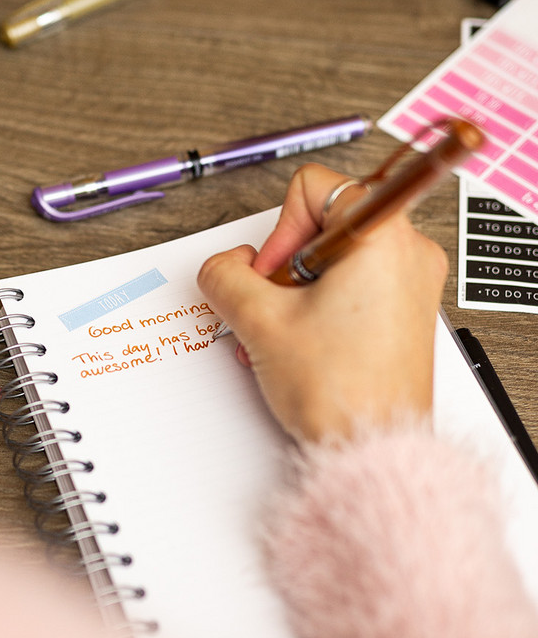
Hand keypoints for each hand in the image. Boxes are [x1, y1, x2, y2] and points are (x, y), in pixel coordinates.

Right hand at [197, 163, 447, 442]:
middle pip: (324, 225)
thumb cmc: (341, 392)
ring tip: (288, 336)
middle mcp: (408, 251)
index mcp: (382, 235)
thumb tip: (225, 265)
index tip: (272, 277)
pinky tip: (305, 346)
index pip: (314, 188)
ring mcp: (412, 284)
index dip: (278, 231)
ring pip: (335, 261)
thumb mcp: (260, 321)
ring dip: (298, 294)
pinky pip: (354, 289)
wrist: (375, 449)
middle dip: (286, 269)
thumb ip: (225, 275)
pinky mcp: (407, 313)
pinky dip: (321, 309)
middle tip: (277, 310)